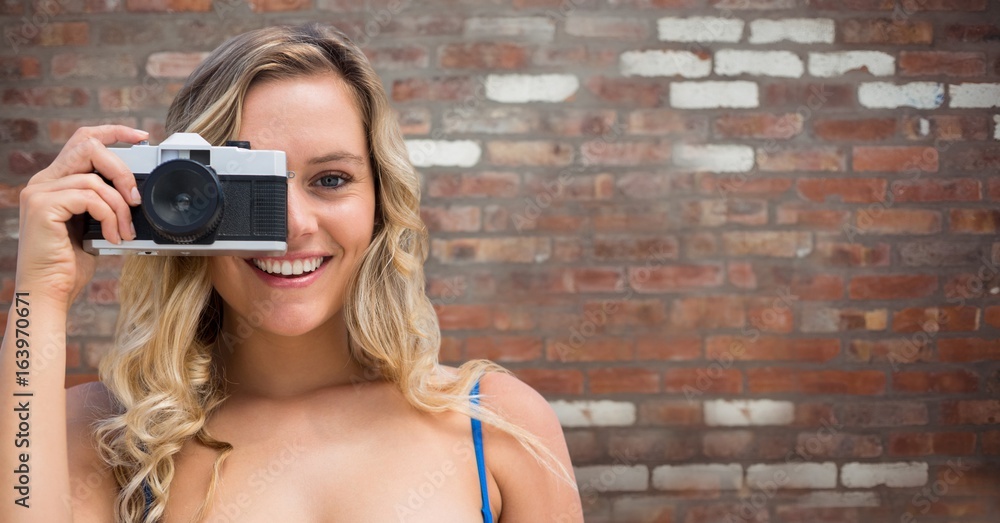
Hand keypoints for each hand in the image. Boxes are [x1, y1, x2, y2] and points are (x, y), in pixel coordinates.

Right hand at [14, 125, 147, 309]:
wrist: (50, 292)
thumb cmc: (71, 265)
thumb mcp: (94, 226)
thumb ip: (105, 204)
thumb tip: (135, 192)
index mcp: (56, 183)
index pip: (82, 140)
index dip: (113, 132)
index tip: (141, 137)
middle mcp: (43, 182)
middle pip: (88, 146)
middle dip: (121, 169)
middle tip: (135, 198)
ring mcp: (39, 192)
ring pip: (95, 179)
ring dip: (120, 206)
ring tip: (125, 230)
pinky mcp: (43, 206)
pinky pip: (90, 198)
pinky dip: (109, 216)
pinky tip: (112, 237)